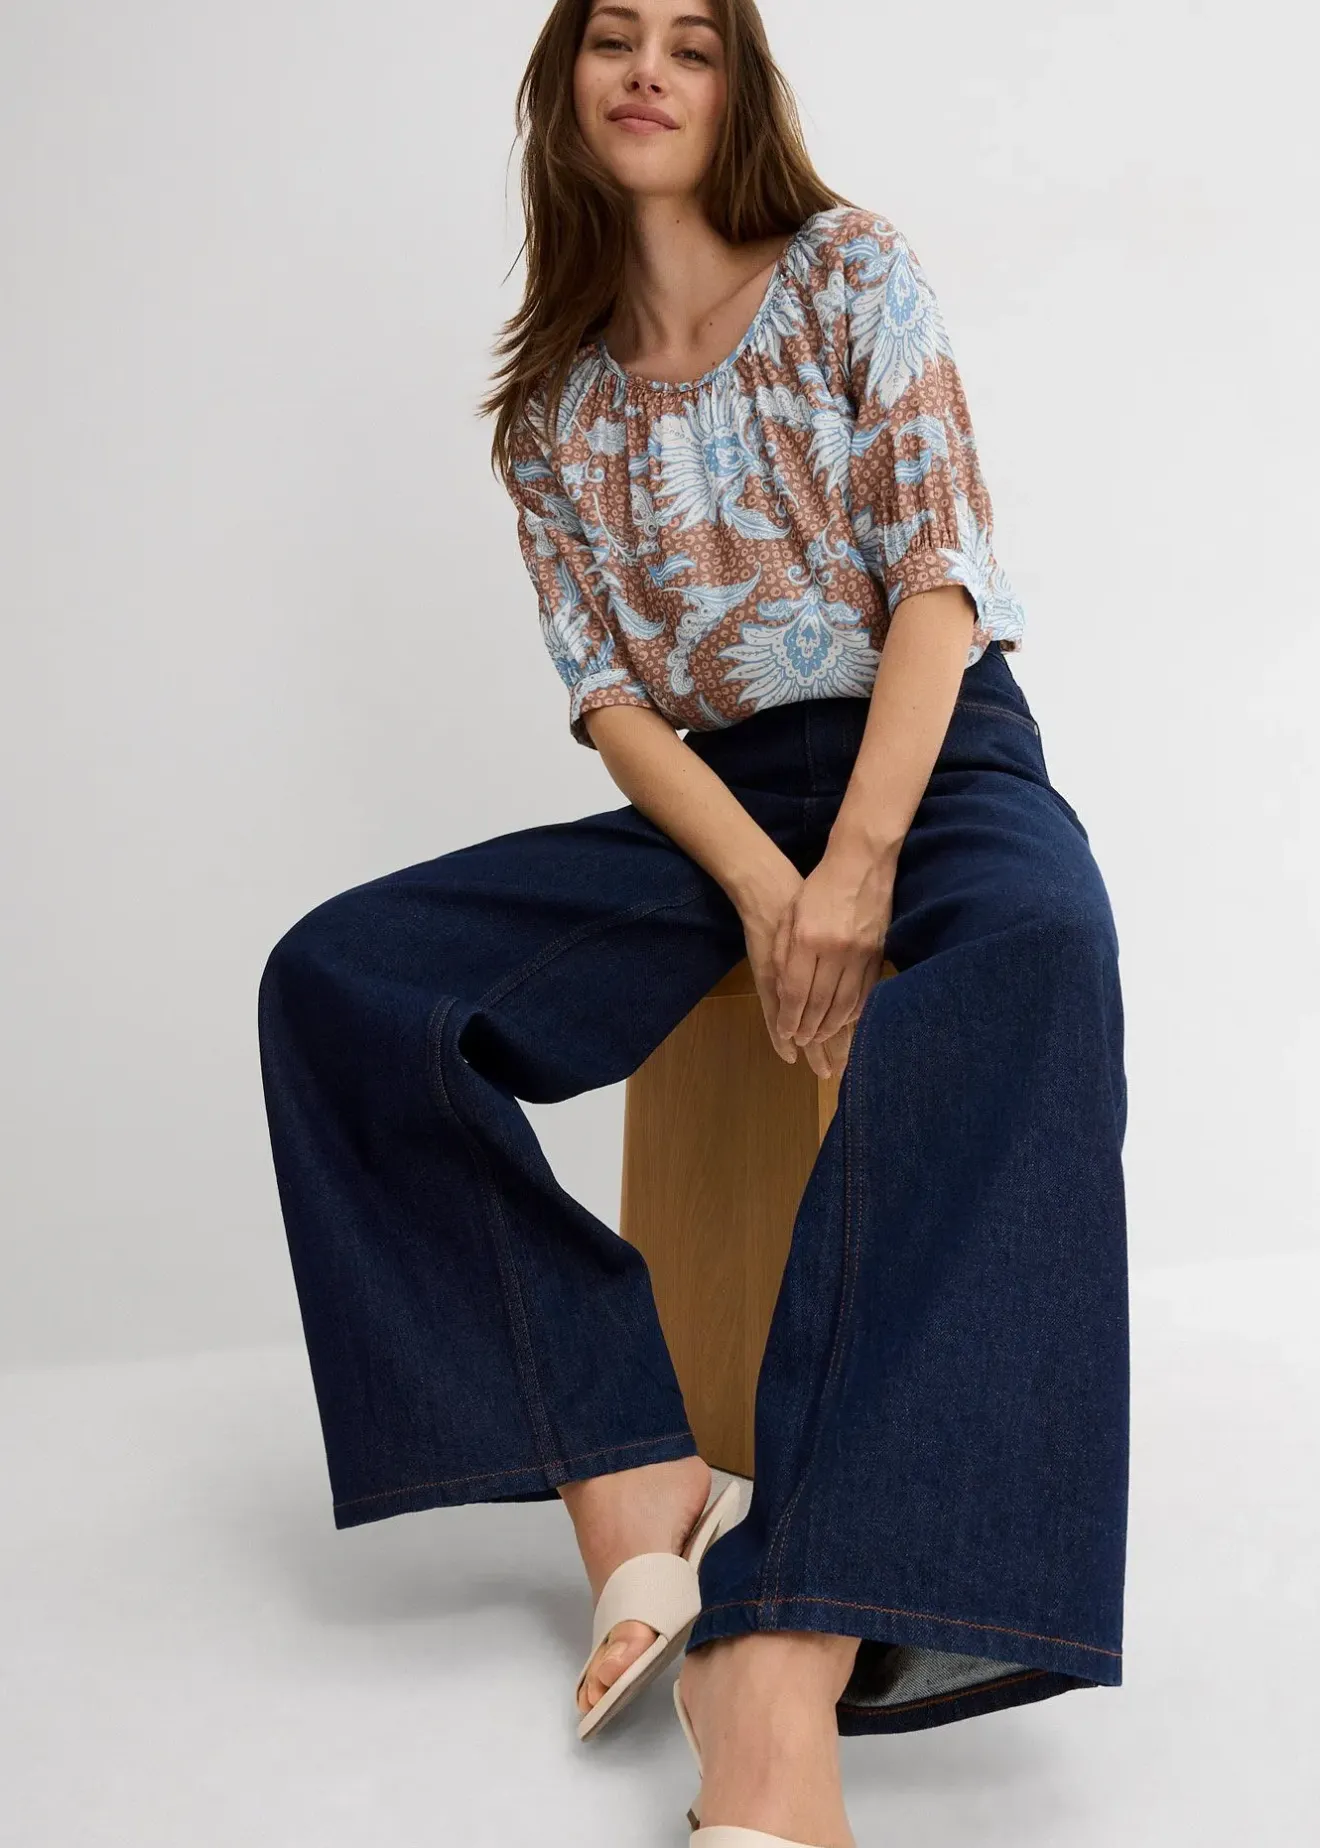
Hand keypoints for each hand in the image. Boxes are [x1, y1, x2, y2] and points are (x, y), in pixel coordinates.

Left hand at [771, 839, 893, 1077]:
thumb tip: (787, 993)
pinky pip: (867, 990)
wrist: (861, 862)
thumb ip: (786, 954)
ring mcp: (862, 952)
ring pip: (847, 1002)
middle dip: (811, 1028)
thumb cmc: (818, 887)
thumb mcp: (791, 916)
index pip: (798, 991)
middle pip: (822, 1003)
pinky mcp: (879, 951)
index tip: (786, 1032)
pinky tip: (846, 1021)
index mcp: (809, 939)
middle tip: (803, 1042)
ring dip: (833, 1025)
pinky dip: (855, 1010)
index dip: (791, 1017)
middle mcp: (836, 949)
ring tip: (822, 1039)